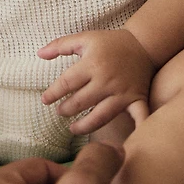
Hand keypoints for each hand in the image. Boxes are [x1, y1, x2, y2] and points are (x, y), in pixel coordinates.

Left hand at [39, 29, 155, 134]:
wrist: (143, 44)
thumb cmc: (110, 42)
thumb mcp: (84, 38)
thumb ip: (60, 45)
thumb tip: (39, 54)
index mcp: (92, 64)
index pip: (66, 83)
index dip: (53, 93)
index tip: (45, 100)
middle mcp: (106, 80)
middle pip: (80, 102)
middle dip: (66, 109)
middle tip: (60, 112)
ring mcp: (122, 92)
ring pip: (100, 116)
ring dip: (84, 126)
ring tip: (73, 128)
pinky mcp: (137, 99)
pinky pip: (138, 117)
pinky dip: (137, 130)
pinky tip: (128, 146)